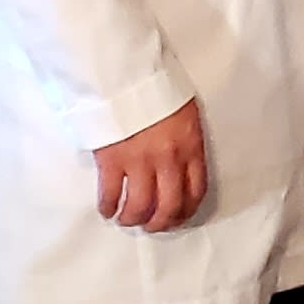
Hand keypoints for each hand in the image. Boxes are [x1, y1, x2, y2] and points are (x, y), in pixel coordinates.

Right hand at [95, 100, 209, 233]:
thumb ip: (187, 142)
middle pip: (170, 205)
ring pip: (140, 206)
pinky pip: (111, 194)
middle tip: (153, 226)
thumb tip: (184, 164)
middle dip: (161, 222)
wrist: (124, 77)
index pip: (196, 190)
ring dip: (133, 219)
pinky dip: (108, 207)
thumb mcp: (186, 113)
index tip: (179, 216)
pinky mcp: (111, 161)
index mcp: (191, 147)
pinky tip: (107, 210)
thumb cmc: (156, 90)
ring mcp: (139, 162)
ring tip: (128, 220)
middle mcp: (168, 160)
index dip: (187, 210)